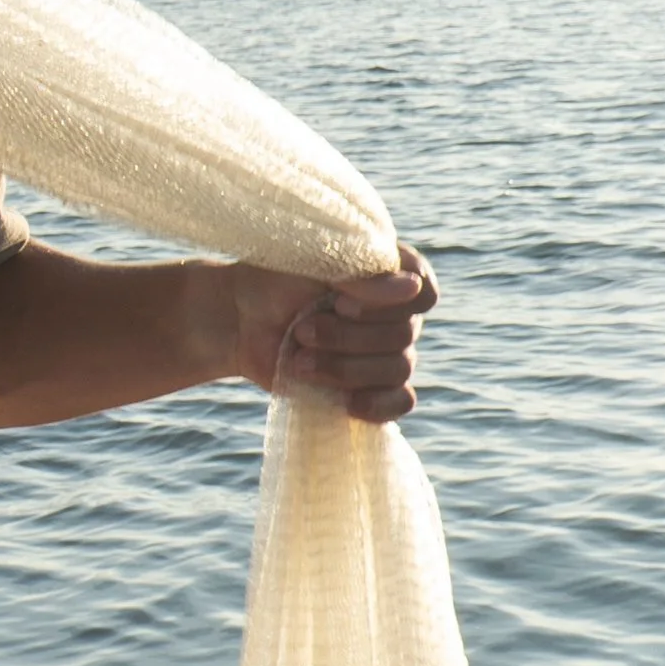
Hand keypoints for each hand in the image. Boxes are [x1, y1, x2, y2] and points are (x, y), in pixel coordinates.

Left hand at [220, 246, 437, 424]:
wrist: (240, 319)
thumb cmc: (275, 280)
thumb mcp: (314, 261)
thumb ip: (363, 272)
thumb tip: (411, 288)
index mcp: (392, 273)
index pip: (425, 291)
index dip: (387, 303)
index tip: (339, 300)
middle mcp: (396, 313)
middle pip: (404, 336)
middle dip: (346, 337)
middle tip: (301, 330)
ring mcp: (385, 351)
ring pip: (398, 369)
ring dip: (345, 368)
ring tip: (298, 360)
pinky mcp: (371, 386)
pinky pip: (400, 402)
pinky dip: (377, 404)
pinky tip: (346, 401)